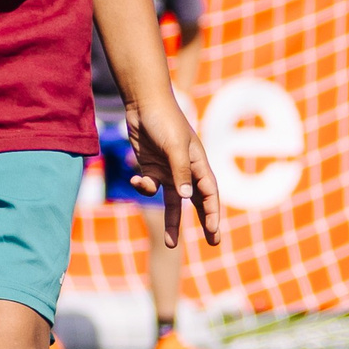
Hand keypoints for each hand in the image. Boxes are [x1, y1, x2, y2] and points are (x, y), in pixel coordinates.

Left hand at [126, 94, 222, 250]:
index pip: (209, 193)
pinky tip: (135, 179)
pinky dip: (143, 188)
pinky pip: (149, 187)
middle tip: (214, 243)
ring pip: (173, 202)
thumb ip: (180, 172)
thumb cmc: (164, 121)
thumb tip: (186, 199)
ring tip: (170, 243)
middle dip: (205, 221)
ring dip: (172, 221)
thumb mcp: (174, 147)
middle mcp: (185, 170)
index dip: (212, 213)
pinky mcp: (150, 168)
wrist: (143, 104)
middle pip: (197, 201)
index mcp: (198, 163)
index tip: (213, 231)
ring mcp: (168, 170)